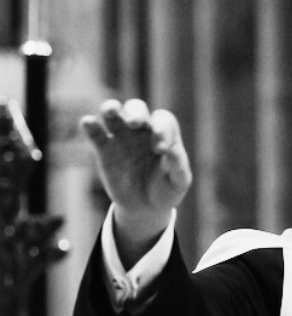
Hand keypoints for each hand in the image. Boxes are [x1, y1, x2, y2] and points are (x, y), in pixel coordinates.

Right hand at [80, 98, 191, 261]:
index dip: (162, 128)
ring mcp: (121, 138)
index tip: (161, 148)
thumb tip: (172, 151)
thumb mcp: (178, 181)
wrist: (145, 207)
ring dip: (111, 108)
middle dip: (136, 112)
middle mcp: (141, 131)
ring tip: (111, 111)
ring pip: (113, 113)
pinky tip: (89, 123)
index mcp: (163, 134)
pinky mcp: (104, 149)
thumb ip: (177, 165)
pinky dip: (90, 125)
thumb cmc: (166, 190)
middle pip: (137, 108)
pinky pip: (95, 133)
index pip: (163, 120)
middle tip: (135, 123)